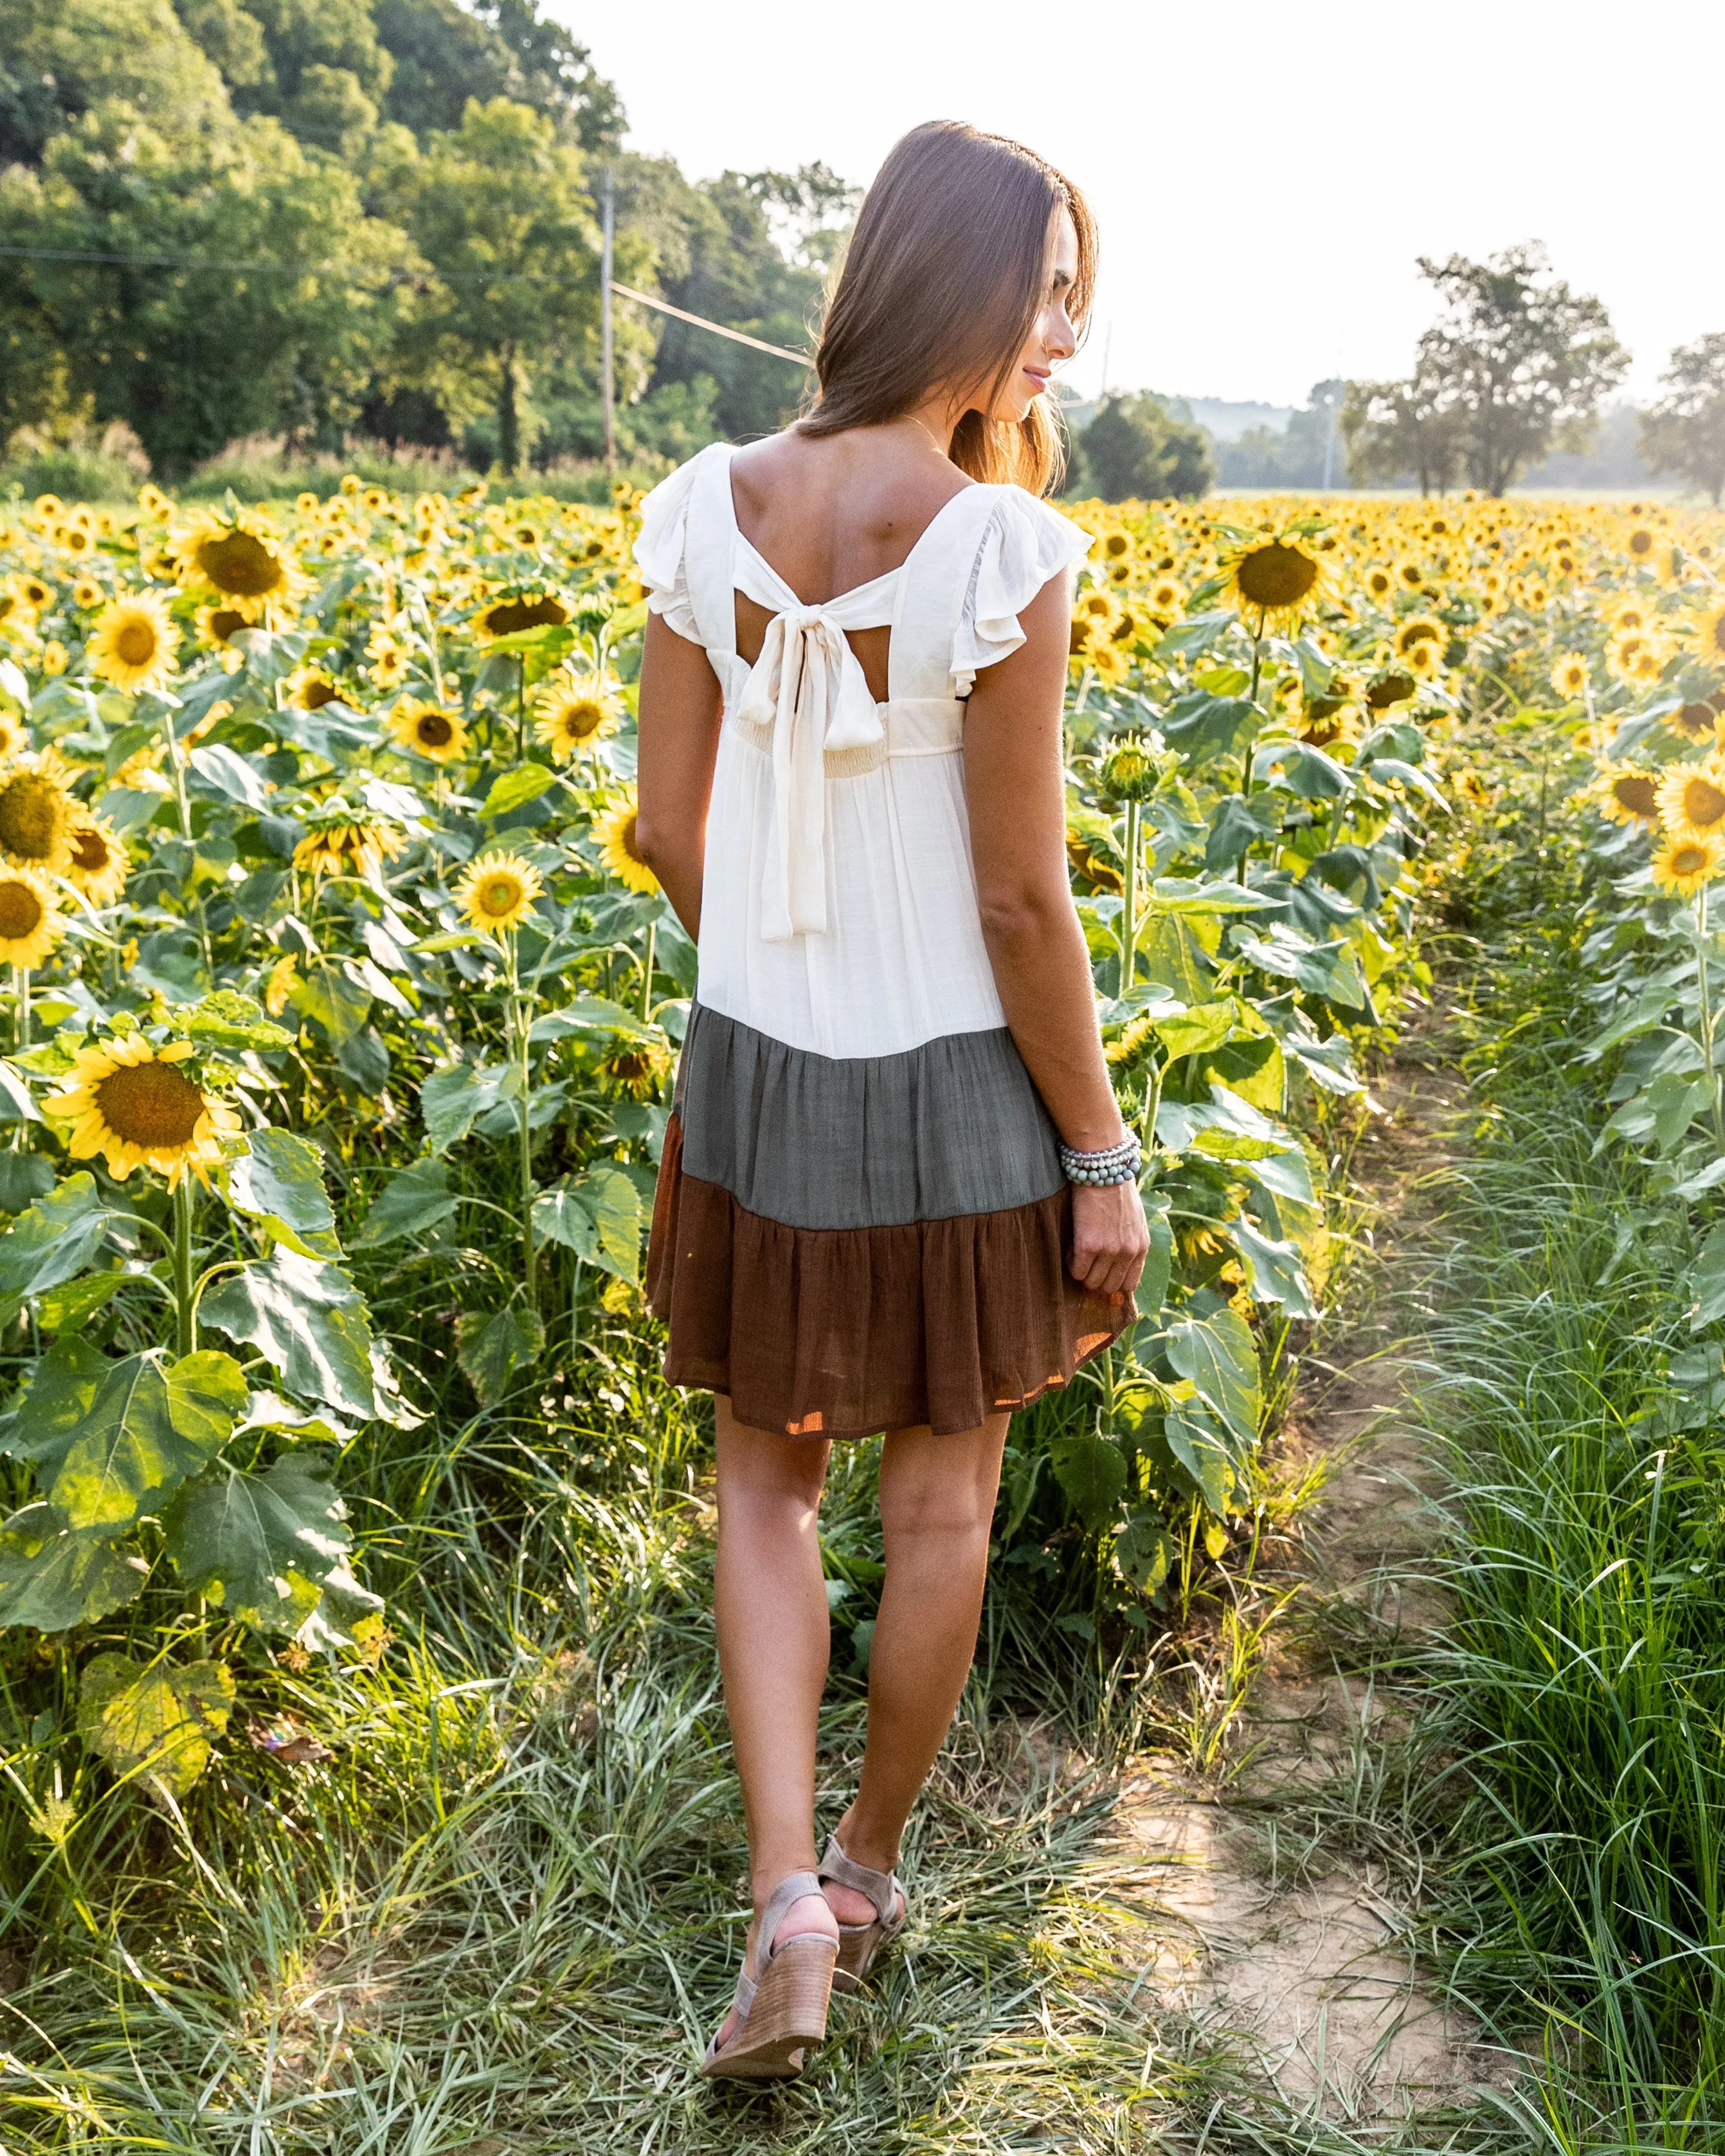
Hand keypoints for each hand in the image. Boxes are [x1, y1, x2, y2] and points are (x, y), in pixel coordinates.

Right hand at [1068, 1179, 1151, 1298]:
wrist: (1104, 1170)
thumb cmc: (1117, 1190)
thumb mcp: (1135, 1219)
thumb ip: (1131, 1241)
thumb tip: (1119, 1261)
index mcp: (1142, 1247)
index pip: (1129, 1284)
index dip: (1113, 1282)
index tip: (1102, 1272)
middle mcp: (1128, 1252)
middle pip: (1109, 1287)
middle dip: (1096, 1278)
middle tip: (1087, 1262)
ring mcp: (1109, 1251)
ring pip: (1091, 1282)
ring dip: (1082, 1271)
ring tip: (1078, 1252)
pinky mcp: (1088, 1246)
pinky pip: (1076, 1270)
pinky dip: (1070, 1262)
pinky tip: (1071, 1246)